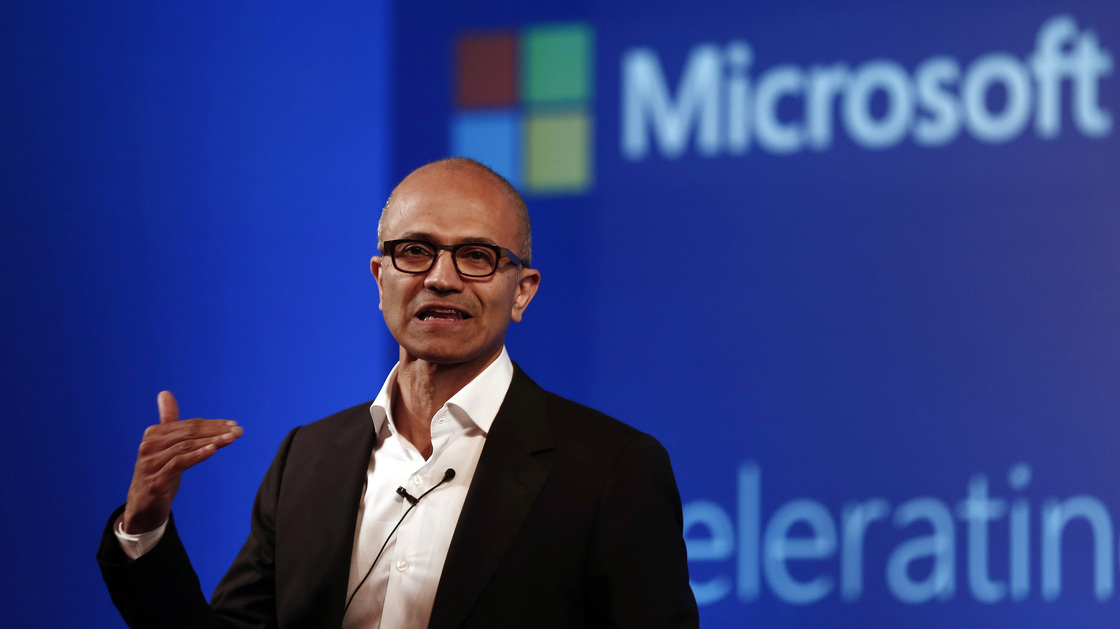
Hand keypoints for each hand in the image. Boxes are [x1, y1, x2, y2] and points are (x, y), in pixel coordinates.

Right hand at [121, 391, 242, 533]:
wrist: (143, 509)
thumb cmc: (159, 474)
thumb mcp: (166, 448)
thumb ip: (168, 422)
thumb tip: (165, 393)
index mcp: (154, 435)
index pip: (189, 425)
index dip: (213, 424)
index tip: (234, 425)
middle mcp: (149, 446)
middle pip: (189, 433)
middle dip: (216, 431)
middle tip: (238, 431)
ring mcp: (150, 463)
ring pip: (185, 447)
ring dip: (211, 441)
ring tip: (231, 439)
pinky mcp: (155, 481)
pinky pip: (178, 464)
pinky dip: (196, 455)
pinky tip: (212, 450)